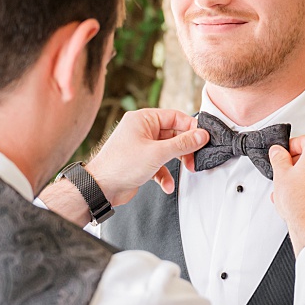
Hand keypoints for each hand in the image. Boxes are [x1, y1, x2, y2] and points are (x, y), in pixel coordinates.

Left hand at [85, 108, 208, 204]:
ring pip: (168, 150)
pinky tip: (167, 185)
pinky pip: (159, 164)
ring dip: (177, 161)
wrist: (101, 188)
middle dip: (185, 148)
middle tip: (196, 158)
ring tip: (187, 169)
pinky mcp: (141, 161)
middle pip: (173, 134)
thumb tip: (201, 135)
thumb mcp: (157, 153)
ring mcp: (141, 146)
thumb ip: (182, 144)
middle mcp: (141, 130)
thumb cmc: (120, 165)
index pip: (174, 116)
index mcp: (143, 119)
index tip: (203, 138)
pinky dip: (165, 174)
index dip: (191, 127)